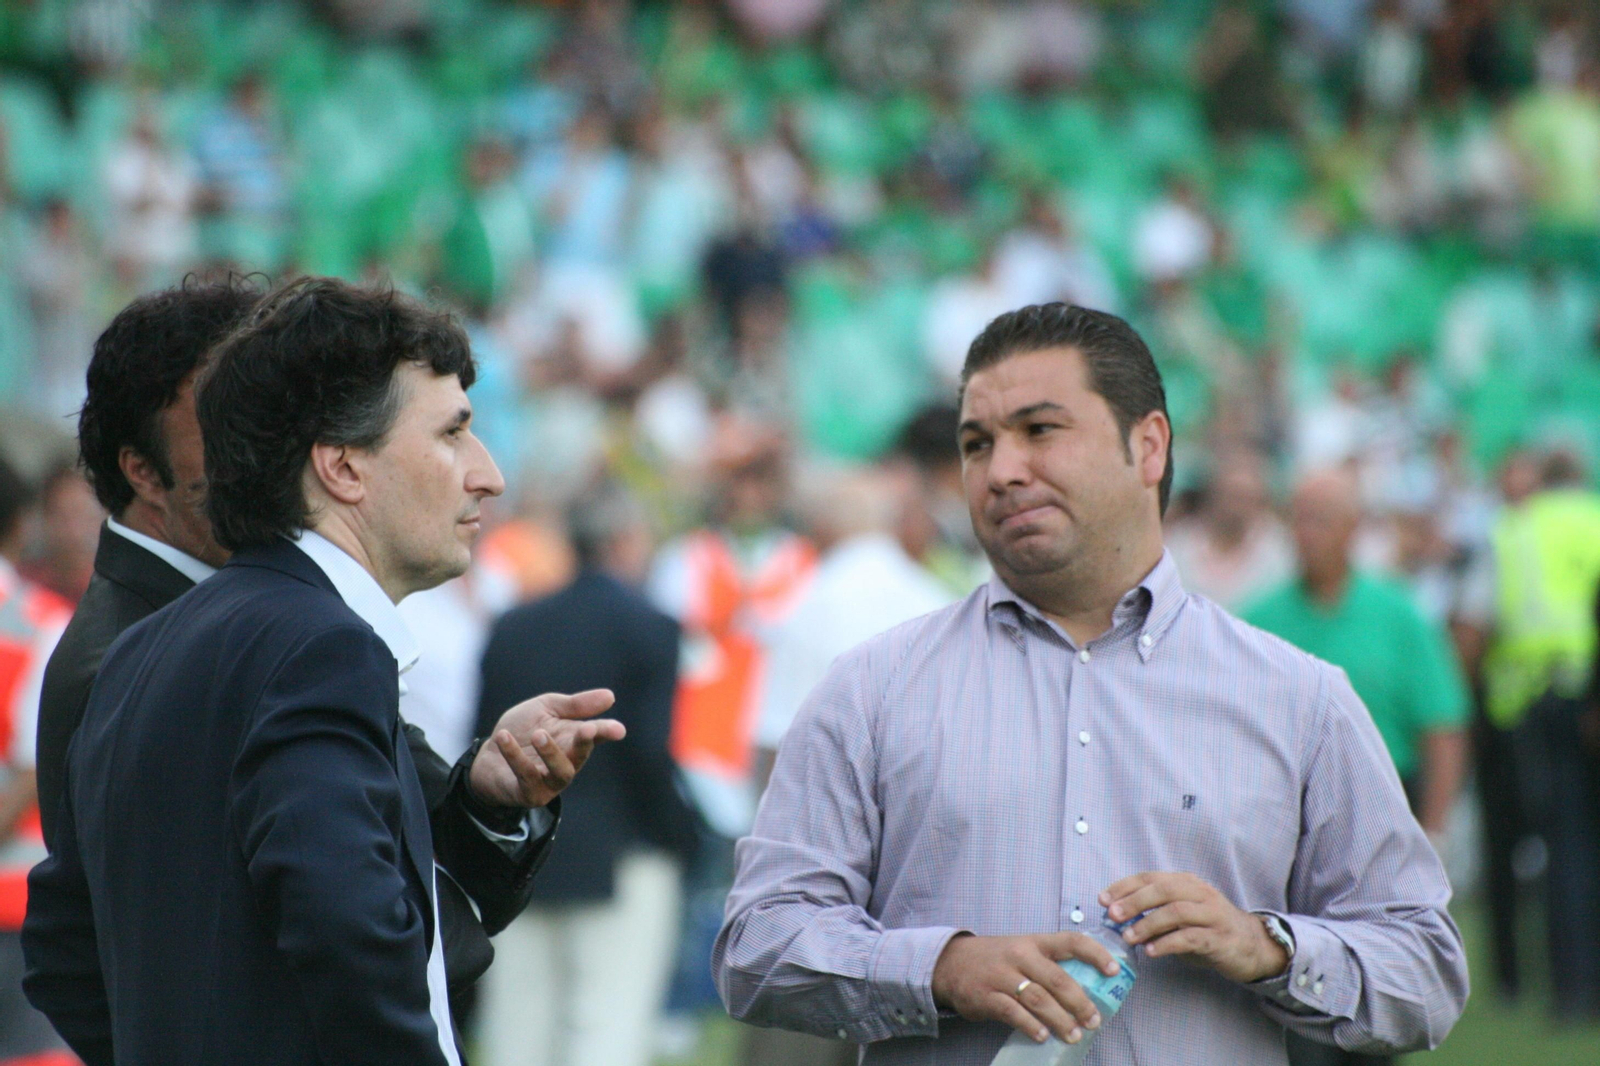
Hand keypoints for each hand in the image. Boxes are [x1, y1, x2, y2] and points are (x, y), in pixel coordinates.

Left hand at [468, 689, 624, 808]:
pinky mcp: (529, 794)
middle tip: (587, 729)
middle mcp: (567, 762)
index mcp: (574, 740)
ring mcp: (550, 782)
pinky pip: (525, 776)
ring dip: (551, 753)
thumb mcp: (546, 709)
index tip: (619, 730)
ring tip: (538, 734)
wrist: (487, 756)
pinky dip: (514, 756)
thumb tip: (611, 697)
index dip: (607, 732)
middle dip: (586, 742)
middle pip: (581, 755)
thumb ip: (574, 705)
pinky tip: (504, 737)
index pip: (596, 735)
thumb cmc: (521, 731)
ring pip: (560, 772)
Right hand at [930, 932, 1119, 1045]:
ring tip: (1074, 1034)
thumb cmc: (996, 959)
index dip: (1095, 954)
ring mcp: (1002, 975)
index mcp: (1034, 942)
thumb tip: (1088, 990)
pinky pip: (1012, 1012)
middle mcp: (1020, 955)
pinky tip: (1043, 1036)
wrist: (951, 963)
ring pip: (1038, 998)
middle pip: (1057, 978)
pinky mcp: (986, 996)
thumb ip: (1048, 965)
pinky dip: (1031, 1025)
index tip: (1114, 970)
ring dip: (1060, 1019)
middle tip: (1094, 1020)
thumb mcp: (1022, 950)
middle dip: (1080, 1002)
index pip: (1070, 941)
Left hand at [1099, 872, 1287, 983]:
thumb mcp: (1180, 917)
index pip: (1150, 878)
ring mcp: (1212, 914)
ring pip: (1176, 911)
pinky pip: (1191, 937)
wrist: (1252, 945)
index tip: (1102, 899)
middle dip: (1134, 901)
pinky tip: (1152, 951)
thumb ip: (1154, 915)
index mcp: (1186, 882)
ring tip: (1128, 937)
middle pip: (1163, 890)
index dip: (1124, 886)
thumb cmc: (1208, 929)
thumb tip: (1118, 920)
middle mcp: (1200, 893)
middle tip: (1112, 915)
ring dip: (1148, 923)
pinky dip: (1168, 943)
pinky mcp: (1220, 937)